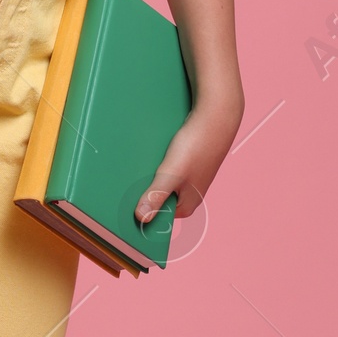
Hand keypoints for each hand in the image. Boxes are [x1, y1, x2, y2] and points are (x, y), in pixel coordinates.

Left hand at [136, 94, 243, 227]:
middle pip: (157, 200)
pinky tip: (149, 156)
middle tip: (124, 183)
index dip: (139, 211)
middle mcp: (187, 196)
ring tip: (135, 167)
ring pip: (160, 183)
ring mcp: (187, 180)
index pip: (156, 217)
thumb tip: (141, 218)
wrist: (216, 118)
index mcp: (186, 206)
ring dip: (148, 176)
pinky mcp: (187, 165)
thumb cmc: (197, 146)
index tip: (121, 206)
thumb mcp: (171, 175)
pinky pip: (166, 170)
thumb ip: (156, 196)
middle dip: (142, 192)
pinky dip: (156, 165)